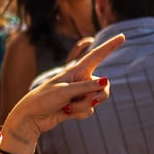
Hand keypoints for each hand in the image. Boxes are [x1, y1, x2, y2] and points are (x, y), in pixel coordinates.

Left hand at [4, 32, 127, 150]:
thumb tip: (106, 82)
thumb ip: (87, 87)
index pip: (97, 55)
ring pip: (96, 101)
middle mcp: (81, 81)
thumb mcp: (65, 90)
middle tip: (89, 100)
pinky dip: (79, 114)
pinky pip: (89, 111)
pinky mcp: (78, 107)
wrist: (32, 117)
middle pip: (104, 86)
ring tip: (67, 107)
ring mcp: (80, 94)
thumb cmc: (44, 98)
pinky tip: (65, 113)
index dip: (110, 46)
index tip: (122, 36)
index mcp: (76, 70)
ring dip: (83, 106)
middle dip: (99, 95)